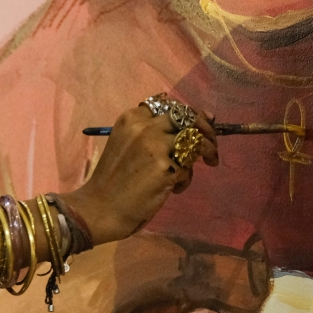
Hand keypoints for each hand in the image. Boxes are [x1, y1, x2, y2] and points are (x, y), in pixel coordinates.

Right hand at [62, 104, 218, 245]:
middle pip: (188, 118)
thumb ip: (150, 131)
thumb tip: (188, 120)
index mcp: (131, 118)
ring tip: (203, 167)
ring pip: (194, 141)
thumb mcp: (126, 144)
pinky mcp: (167, 168)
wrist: (101, 207)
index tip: (199, 125)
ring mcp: (156, 146)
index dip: (187, 115)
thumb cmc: (113, 178)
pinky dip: (186, 178)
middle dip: (206, 130)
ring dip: (204, 154)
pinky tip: (175, 188)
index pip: (170, 106)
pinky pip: (189, 168)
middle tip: (211, 145)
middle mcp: (144, 127)